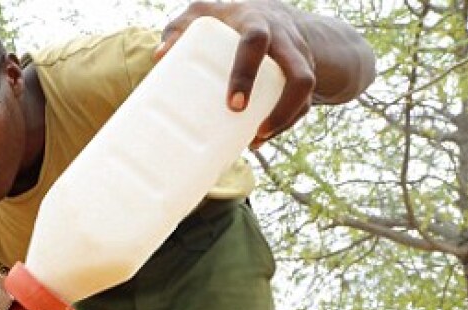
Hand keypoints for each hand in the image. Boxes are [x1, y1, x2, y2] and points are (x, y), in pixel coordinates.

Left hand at [157, 0, 315, 147]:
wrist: (271, 11)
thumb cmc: (226, 19)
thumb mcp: (202, 15)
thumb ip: (179, 28)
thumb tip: (160, 55)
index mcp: (254, 21)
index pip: (255, 43)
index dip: (246, 74)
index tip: (235, 105)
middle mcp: (283, 37)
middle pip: (298, 73)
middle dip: (281, 107)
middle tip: (255, 131)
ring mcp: (298, 54)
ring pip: (306, 90)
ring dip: (286, 118)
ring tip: (257, 138)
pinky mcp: (305, 69)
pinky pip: (305, 100)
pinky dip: (285, 121)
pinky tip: (261, 137)